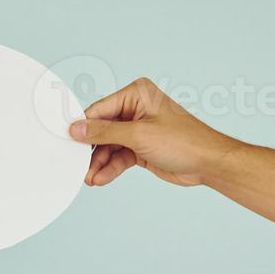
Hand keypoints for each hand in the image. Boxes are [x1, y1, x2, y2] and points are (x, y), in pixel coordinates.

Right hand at [68, 77, 242, 187]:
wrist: (208, 163)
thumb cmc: (184, 141)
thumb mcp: (138, 135)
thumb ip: (104, 132)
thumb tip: (77, 128)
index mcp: (136, 95)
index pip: (99, 110)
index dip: (83, 127)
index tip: (66, 142)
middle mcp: (135, 109)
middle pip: (101, 130)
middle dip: (91, 150)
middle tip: (79, 166)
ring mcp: (137, 129)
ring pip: (107, 146)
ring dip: (99, 163)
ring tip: (90, 178)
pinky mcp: (139, 147)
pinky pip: (117, 157)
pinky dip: (109, 168)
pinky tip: (101, 178)